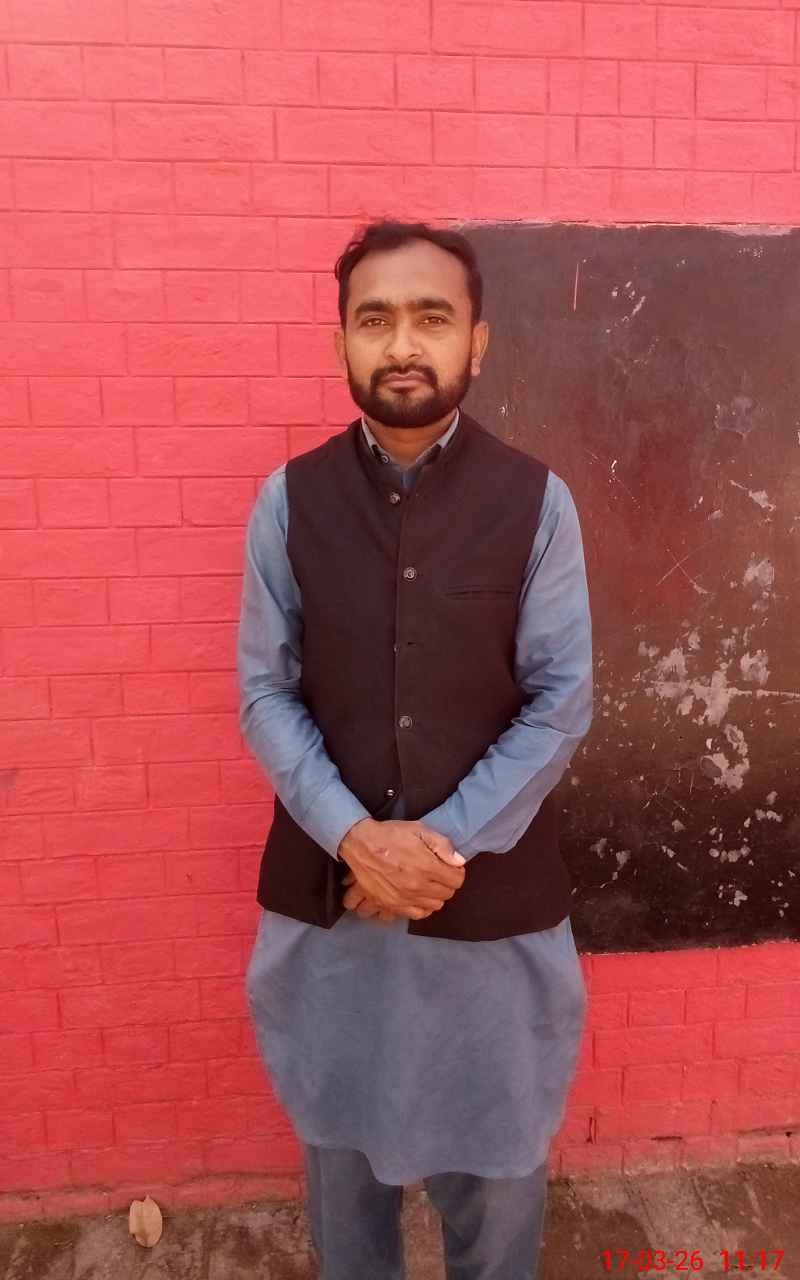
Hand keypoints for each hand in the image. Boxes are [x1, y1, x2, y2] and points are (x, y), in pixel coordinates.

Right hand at [337, 818, 465, 920]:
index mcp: (427, 866)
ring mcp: (405, 898)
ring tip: (427, 883)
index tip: (450, 866)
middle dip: (447, 882)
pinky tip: (419, 896)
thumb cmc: (391, 835)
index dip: (456, 871)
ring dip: (435, 895)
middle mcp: (418, 886)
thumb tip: (459, 862)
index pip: (457, 879)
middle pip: (447, 893)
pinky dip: (422, 907)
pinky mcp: (393, 904)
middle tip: (438, 872)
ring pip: (435, 905)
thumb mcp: (419, 829)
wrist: (361, 845)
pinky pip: (417, 914)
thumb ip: (442, 845)